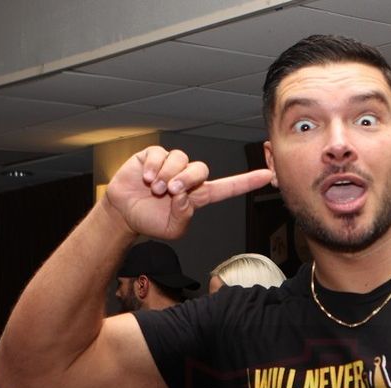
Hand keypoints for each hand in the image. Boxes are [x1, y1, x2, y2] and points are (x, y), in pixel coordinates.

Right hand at [102, 145, 272, 239]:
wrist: (123, 212)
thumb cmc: (150, 221)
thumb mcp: (171, 230)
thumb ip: (183, 217)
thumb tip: (185, 197)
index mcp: (197, 196)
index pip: (226, 188)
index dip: (246, 182)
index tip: (267, 176)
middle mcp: (188, 177)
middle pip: (201, 169)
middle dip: (186, 179)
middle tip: (170, 191)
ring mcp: (172, 164)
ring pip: (180, 159)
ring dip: (167, 174)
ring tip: (154, 188)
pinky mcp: (154, 156)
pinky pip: (160, 154)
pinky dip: (153, 167)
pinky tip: (146, 178)